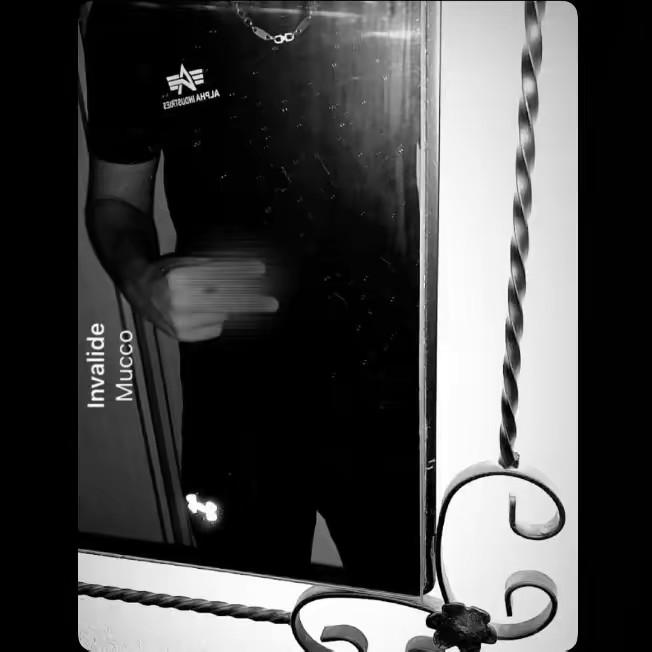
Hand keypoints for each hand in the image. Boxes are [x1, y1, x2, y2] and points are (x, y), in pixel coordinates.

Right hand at [123, 255, 278, 341]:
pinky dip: (221, 320)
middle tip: (272, 304)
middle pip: (223, 301)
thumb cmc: (170, 270)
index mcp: (179, 278)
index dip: (240, 272)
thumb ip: (218, 266)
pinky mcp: (183, 335)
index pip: (217, 275)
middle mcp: (177, 302)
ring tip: (242, 303)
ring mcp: (179, 322)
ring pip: (220, 316)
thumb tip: (252, 270)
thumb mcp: (191, 261)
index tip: (261, 270)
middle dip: (251, 302)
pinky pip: (214, 329)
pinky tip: (215, 313)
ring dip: (236, 309)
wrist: (139, 288)